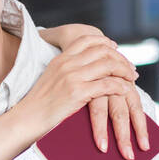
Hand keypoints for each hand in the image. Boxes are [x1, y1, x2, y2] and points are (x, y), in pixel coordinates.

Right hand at [23, 32, 150, 159]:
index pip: (87, 40)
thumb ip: (65, 71)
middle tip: (130, 69)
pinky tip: (126, 91)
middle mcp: (67, 63)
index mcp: (60, 59)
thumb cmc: (39, 105)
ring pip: (108, 65)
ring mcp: (72, 77)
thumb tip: (82, 71)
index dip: (105, 43)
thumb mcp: (51, 80)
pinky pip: (107, 84)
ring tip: (131, 79)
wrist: (27, 119)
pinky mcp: (77, 92)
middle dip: (120, 58)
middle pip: (102, 50)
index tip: (116, 49)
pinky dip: (120, 86)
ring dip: (124, 71)